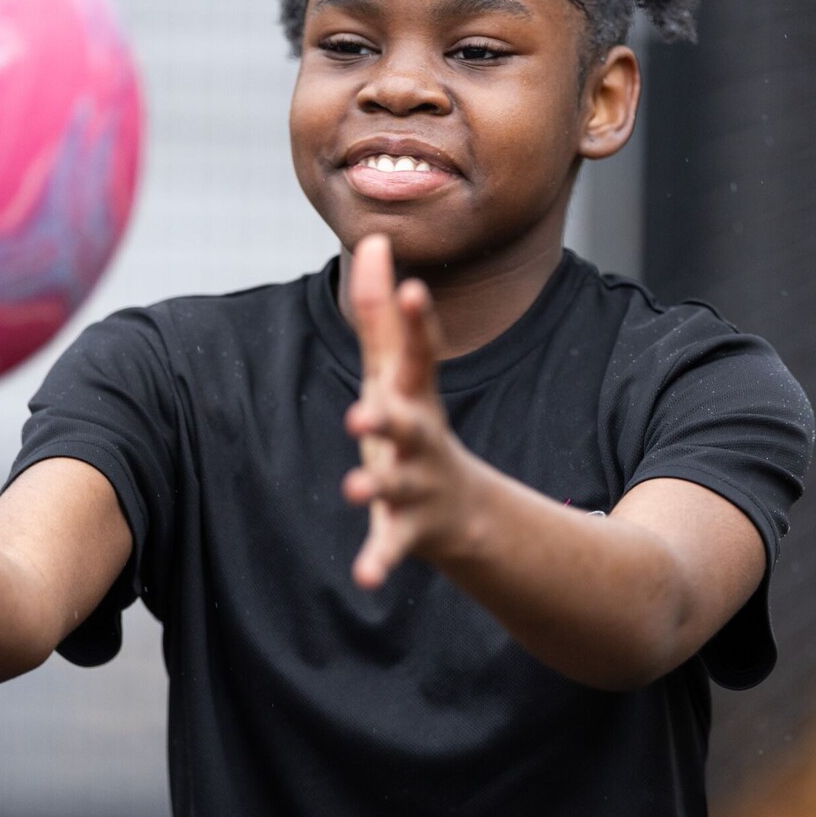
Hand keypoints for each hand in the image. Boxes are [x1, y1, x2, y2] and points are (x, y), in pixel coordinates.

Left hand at [341, 235, 484, 588]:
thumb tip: (372, 239)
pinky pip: (391, 545)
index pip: (417, 353)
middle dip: (388, 416)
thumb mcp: (397, 369)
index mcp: (413, 395)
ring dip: (376, 485)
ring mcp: (416, 483)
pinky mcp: (407, 528)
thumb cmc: (415, 424)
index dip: (416, 322)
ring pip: (395, 485)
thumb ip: (379, 309)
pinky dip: (379, 561)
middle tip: (362, 410)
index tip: (414, 288)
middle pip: (406, 422)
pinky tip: (366, 577)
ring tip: (355, 486)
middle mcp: (419, 437)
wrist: (460, 509)